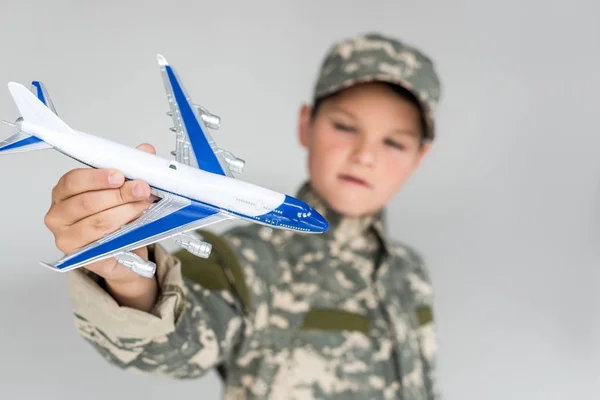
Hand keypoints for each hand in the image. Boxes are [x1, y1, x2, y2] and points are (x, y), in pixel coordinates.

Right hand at [44, 143, 156, 284]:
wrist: (123, 253)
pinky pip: (103, 242)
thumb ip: (131, 169)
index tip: (120, 175)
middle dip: (119, 194)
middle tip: (142, 189)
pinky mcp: (79, 256)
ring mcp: (65, 238)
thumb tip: (146, 150)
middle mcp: (58, 215)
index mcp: (63, 193)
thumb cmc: (116, 218)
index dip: (97, 177)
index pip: (73, 181)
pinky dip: (123, 232)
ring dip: (125, 212)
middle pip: (87, 201)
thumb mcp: (123, 190)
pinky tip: (136, 225)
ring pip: (97, 222)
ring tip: (143, 205)